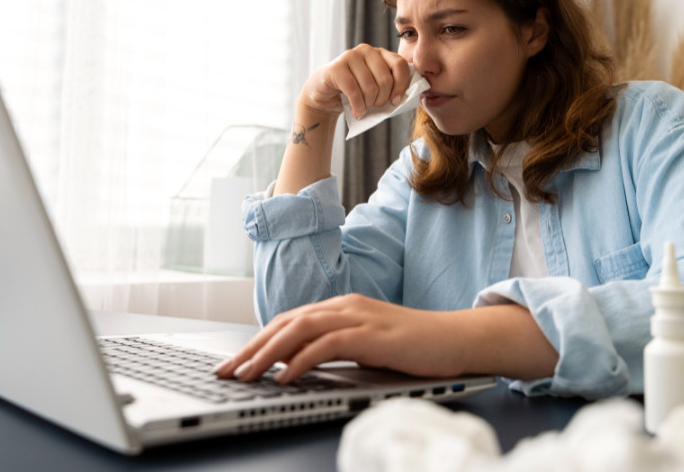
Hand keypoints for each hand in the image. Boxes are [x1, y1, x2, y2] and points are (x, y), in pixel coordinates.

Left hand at [214, 294, 468, 383]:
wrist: (457, 339)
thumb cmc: (416, 347)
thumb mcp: (367, 347)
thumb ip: (334, 349)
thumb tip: (294, 363)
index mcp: (342, 308)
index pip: (289, 321)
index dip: (258, 341)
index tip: (235, 363)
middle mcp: (345, 307)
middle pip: (286, 323)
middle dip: (251, 348)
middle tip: (225, 371)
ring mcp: (359, 318)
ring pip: (300, 330)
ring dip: (267, 354)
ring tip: (245, 375)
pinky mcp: (372, 335)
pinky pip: (326, 346)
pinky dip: (301, 360)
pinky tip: (285, 377)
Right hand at [299, 44, 411, 120]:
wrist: (325, 95)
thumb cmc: (355, 93)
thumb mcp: (376, 88)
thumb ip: (390, 88)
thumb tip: (403, 98)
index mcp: (380, 53)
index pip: (400, 65)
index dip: (401, 86)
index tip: (395, 101)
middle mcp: (366, 50)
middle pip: (385, 79)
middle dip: (382, 100)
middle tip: (375, 107)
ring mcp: (350, 56)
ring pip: (370, 87)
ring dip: (368, 105)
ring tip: (363, 109)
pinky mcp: (336, 67)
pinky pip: (354, 91)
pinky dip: (358, 107)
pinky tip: (357, 112)